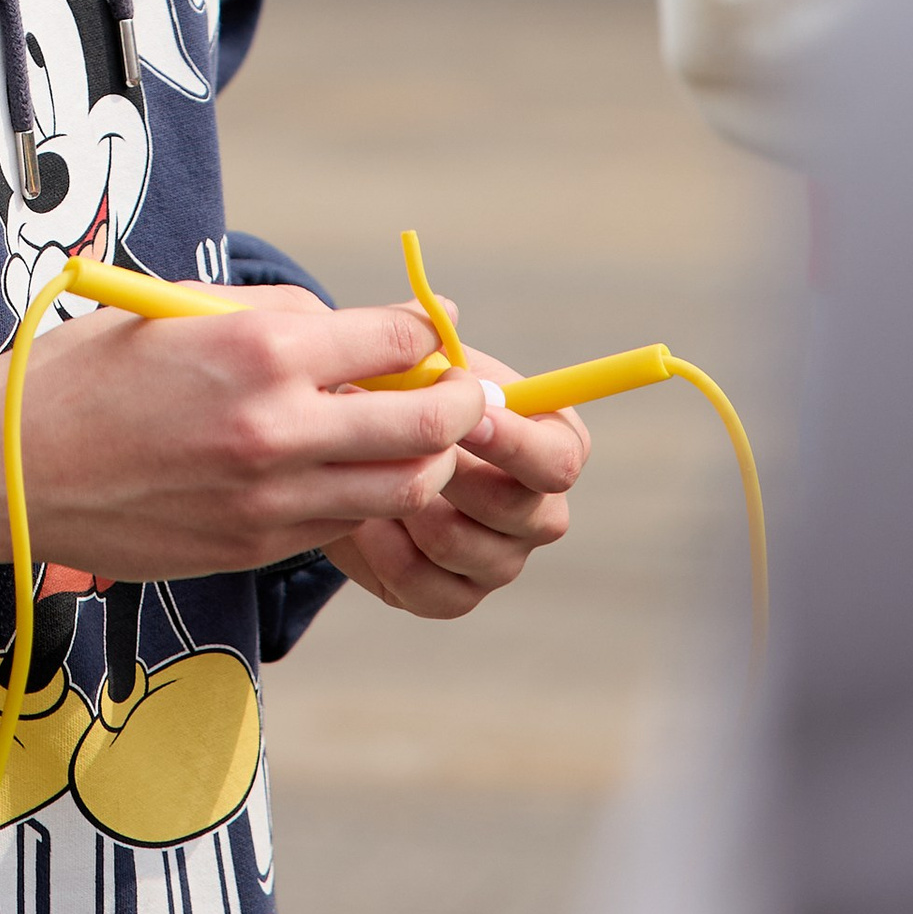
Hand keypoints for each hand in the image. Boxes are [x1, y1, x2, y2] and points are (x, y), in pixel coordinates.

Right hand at [0, 282, 506, 582]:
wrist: (12, 468)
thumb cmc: (88, 372)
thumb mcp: (179, 311)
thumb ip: (273, 317)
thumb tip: (348, 326)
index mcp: (258, 348)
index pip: (393, 339)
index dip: (426, 333)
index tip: (432, 333)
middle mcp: (277, 426)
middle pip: (426, 425)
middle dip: (461, 406)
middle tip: (464, 394)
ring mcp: (271, 497)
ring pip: (400, 487)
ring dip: (419, 461)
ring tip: (409, 439)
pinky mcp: (256, 545)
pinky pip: (339, 521)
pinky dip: (357, 496)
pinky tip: (337, 472)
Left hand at [327, 329, 589, 617]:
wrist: (351, 451)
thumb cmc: (398, 394)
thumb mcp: (415, 366)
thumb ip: (431, 349)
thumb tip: (437, 317)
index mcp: (549, 446)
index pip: (560, 458)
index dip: (518, 443)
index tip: (471, 417)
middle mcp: (538, 510)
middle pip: (523, 513)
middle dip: (458, 476)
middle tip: (401, 446)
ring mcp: (500, 559)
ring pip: (468, 549)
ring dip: (413, 508)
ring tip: (368, 473)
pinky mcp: (452, 596)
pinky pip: (428, 588)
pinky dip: (387, 550)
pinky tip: (359, 517)